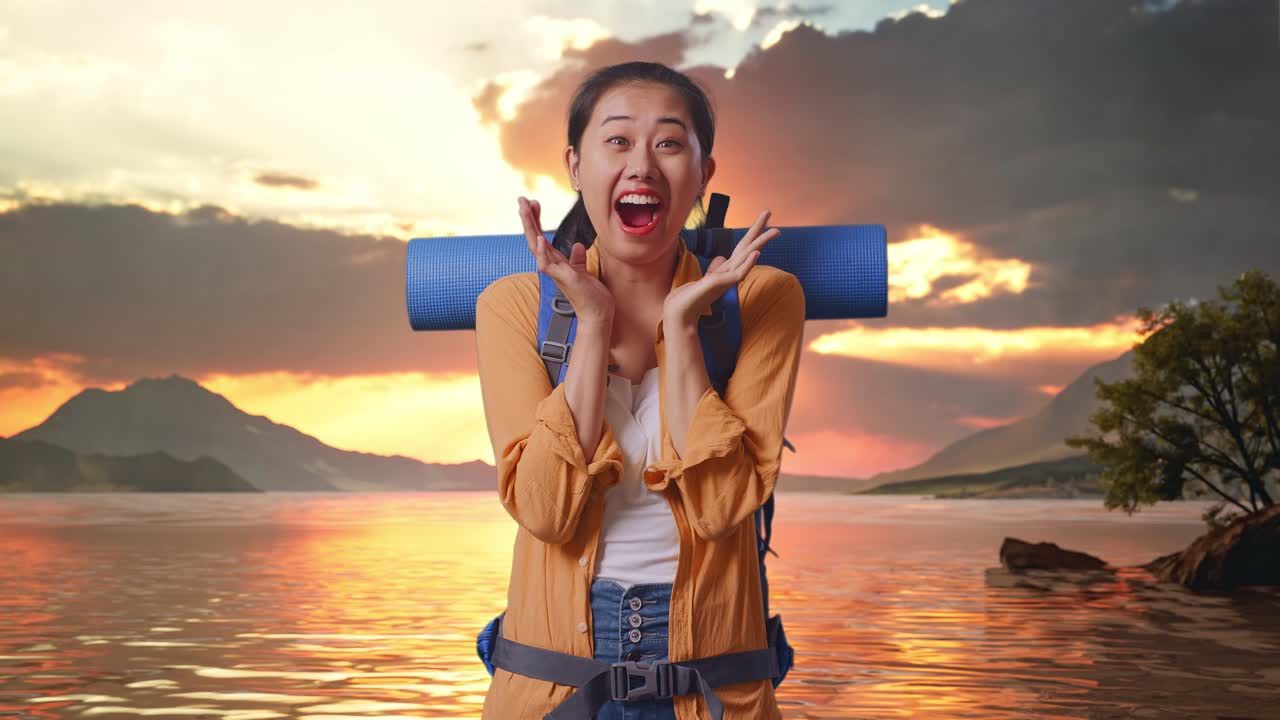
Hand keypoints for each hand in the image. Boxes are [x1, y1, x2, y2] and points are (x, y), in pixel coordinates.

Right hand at [519, 196, 615, 325]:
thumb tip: (577, 246)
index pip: (542, 237)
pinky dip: (542, 251)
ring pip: (537, 246)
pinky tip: (540, 238)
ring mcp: (556, 272)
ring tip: (524, 209)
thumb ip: (577, 259)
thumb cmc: (591, 295)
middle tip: (521, 199)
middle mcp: (552, 266)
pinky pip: (548, 264)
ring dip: (531, 228)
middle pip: (535, 238)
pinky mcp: (564, 279)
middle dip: (528, 218)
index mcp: (557, 262)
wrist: (598, 313)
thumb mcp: (583, 271)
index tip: (534, 203)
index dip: (537, 220)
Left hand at [663, 209, 778, 327]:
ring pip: (748, 257)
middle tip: (768, 211)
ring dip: (760, 243)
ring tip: (775, 231)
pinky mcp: (723, 285)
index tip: (762, 218)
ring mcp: (728, 279)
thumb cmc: (690, 297)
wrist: (680, 313)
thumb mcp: (705, 277)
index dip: (751, 233)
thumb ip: (716, 268)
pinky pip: (740, 273)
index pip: (742, 247)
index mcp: (727, 270)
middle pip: (747, 246)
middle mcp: (730, 273)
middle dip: (758, 230)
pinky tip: (756, 252)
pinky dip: (748, 263)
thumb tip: (722, 257)